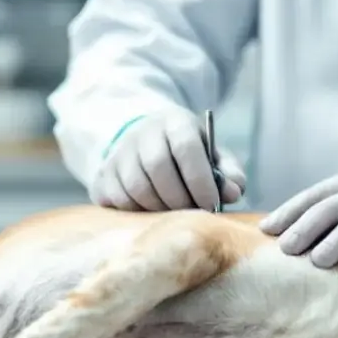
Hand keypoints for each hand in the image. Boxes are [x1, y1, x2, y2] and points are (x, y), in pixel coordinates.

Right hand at [91, 109, 245, 211]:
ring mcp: (119, 153)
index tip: (211, 204)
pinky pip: (119, 200)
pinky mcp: (103, 175)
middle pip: (158, 169)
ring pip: (137, 188)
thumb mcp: (212, 156)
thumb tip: (233, 193)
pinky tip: (152, 212)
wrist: (144, 144)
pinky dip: (138, 213)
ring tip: (174, 214)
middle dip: (180, 199)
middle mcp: (142, 133)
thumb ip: (228, 173)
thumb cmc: (186, 156)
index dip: (200, 180)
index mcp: (174, 122)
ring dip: (159, 209)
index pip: (185, 147)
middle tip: (193, 214)